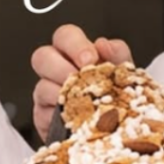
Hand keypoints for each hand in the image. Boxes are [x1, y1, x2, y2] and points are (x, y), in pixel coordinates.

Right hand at [30, 24, 132, 141]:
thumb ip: (117, 54)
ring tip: (82, 101)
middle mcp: (56, 70)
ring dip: (62, 93)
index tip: (91, 58)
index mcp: (74, 53)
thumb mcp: (123, 72)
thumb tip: (103, 44)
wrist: (117, 128)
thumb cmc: (117, 95)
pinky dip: (61, 115)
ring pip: (41, 86)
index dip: (74, 44)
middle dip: (61, 66)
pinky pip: (44, 114)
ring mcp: (46, 94)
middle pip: (42, 56)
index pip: (64, 36)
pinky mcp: (44, 118)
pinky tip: (78, 118)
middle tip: (81, 78)